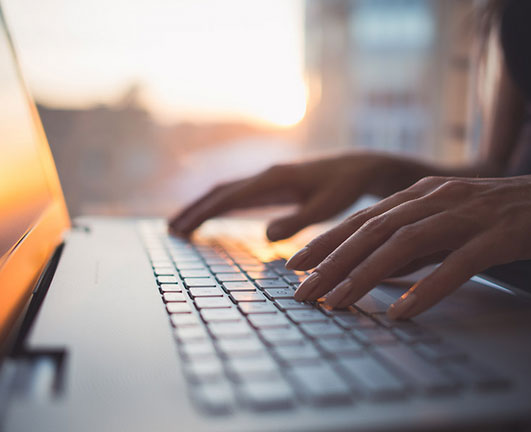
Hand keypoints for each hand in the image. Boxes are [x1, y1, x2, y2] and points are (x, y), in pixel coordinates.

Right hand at [169, 152, 423, 240]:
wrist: (359, 167)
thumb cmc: (346, 188)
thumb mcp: (327, 207)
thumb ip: (298, 221)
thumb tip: (266, 236)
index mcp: (274, 179)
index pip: (229, 197)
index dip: (204, 213)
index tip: (182, 228)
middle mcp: (266, 175)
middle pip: (220, 191)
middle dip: (194, 210)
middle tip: (171, 230)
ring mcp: (268, 179)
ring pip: (226, 191)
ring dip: (203, 207)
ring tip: (181, 226)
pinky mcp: (273, 185)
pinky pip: (239, 195)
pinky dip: (220, 206)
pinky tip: (213, 217)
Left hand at [288, 175, 530, 318]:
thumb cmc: (503, 213)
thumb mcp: (448, 220)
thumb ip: (414, 242)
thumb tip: (377, 270)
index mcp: (421, 195)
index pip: (362, 219)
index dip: (326, 241)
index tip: (296, 265)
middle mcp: (436, 199)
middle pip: (373, 231)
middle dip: (332, 262)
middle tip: (303, 291)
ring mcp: (466, 214)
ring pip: (405, 244)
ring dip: (366, 275)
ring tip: (338, 303)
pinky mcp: (498, 235)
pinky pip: (457, 264)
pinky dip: (428, 287)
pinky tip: (404, 311)